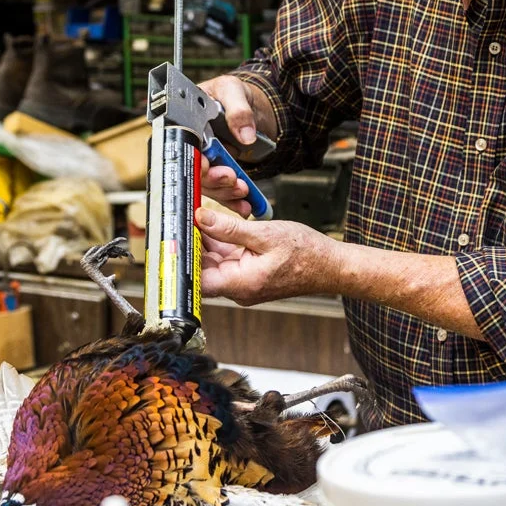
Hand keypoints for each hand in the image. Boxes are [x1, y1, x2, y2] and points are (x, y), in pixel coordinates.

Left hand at [195, 206, 341, 305]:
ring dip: (206, 242)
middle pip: (203, 269)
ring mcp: (244, 283)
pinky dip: (221, 243)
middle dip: (193, 244)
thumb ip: (229, 229)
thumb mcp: (265, 234)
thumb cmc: (307, 254)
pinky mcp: (249, 275)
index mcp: (241, 284)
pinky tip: (216, 225)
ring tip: (197, 217)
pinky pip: (228, 260)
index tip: (174, 236)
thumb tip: (201, 218)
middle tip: (182, 219)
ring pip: (214, 262)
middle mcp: (239, 288)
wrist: (331, 266)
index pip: (197, 279)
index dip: (182, 258)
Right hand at [197, 75, 272, 215]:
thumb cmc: (231, 91)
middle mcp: (192, 145)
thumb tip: (245, 135)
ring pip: (207, 184)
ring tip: (242, 190)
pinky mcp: (218, 171)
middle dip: (213, 179)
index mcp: (187, 124)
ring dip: (224, 191)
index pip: (183, 148)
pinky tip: (243, 204)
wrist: (247, 103)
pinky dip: (232, 199)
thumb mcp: (233, 90)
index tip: (208, 166)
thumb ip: (238, 110)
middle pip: (194, 170)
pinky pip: (220, 189)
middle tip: (231, 178)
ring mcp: (205, 160)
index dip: (193, 160)